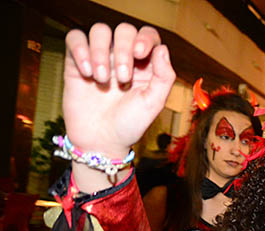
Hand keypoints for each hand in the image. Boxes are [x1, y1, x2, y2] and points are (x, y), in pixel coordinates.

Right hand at [63, 23, 174, 157]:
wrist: (101, 141)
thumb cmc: (130, 124)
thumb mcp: (153, 103)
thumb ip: (164, 76)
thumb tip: (162, 49)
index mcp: (145, 65)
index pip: (147, 35)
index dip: (145, 37)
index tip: (141, 53)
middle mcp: (123, 57)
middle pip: (124, 30)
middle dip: (124, 49)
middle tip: (123, 78)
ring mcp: (100, 58)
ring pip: (99, 31)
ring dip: (101, 51)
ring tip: (101, 79)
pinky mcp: (76, 62)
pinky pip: (75, 38)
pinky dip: (80, 50)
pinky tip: (86, 73)